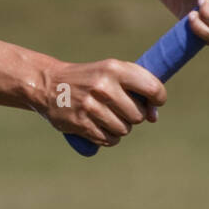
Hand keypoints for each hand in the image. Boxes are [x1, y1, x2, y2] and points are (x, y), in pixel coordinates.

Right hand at [35, 58, 166, 147]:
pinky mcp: (81, 123)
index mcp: (114, 68)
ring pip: (124, 129)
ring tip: (106, 116)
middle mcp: (103, 86)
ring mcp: (91, 106)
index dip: (158, 98)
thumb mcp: (112, 72)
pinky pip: (109, 140)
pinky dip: (108, 137)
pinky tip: (98, 125)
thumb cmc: (90, 78)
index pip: (152, 88)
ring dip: (120, 127)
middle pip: (138, 115)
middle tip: (120, 108)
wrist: (50, 84)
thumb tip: (154, 117)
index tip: (153, 102)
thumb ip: (137, 89)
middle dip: (134, 115)